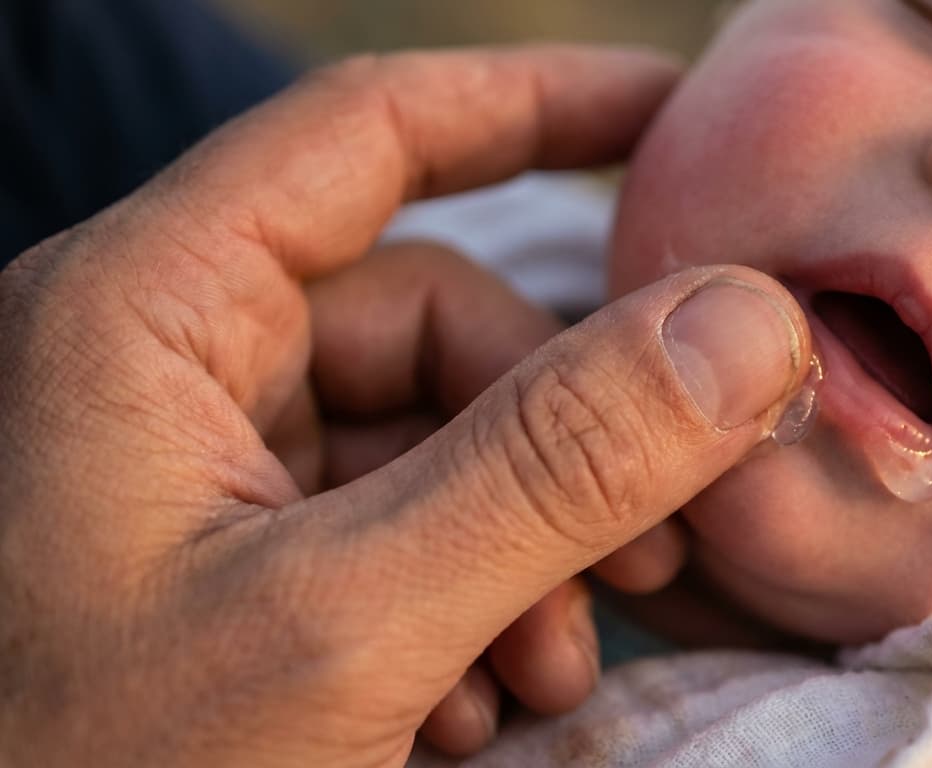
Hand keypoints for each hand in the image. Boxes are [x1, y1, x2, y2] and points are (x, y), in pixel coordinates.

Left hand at [0, 46, 811, 767]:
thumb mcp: (343, 626)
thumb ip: (551, 467)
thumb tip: (746, 325)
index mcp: (141, 313)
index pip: (375, 133)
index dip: (541, 102)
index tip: (676, 110)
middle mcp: (162, 366)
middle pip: (432, 323)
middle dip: (558, 445)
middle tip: (648, 557)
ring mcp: (190, 469)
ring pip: (428, 440)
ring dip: (519, 552)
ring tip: (535, 680)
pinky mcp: (220, 562)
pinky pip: (387, 527)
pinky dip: (459, 605)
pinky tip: (463, 711)